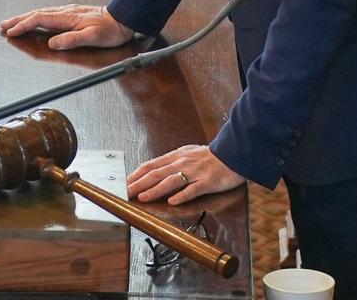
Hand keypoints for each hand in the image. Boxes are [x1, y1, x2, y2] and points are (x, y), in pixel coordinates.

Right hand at [0, 4, 132, 49]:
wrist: (123, 18)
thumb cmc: (110, 30)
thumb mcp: (92, 37)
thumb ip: (71, 40)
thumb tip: (51, 43)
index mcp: (67, 18)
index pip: (39, 20)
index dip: (23, 26)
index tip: (11, 32)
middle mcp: (65, 12)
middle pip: (36, 14)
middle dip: (18, 20)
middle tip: (2, 25)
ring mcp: (67, 12)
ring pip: (41, 14)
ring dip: (25, 18)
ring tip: (13, 23)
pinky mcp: (71, 14)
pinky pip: (48, 15)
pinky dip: (36, 18)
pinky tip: (34, 21)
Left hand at [126, 144, 244, 204]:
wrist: (233, 154)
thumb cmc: (208, 157)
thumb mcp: (186, 154)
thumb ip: (171, 162)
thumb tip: (153, 170)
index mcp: (175, 156)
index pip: (150, 165)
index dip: (136, 175)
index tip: (123, 183)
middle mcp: (182, 163)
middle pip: (157, 173)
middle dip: (139, 183)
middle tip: (125, 192)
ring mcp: (194, 172)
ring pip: (171, 181)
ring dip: (155, 190)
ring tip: (143, 197)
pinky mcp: (208, 182)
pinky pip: (193, 189)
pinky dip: (182, 195)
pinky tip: (173, 202)